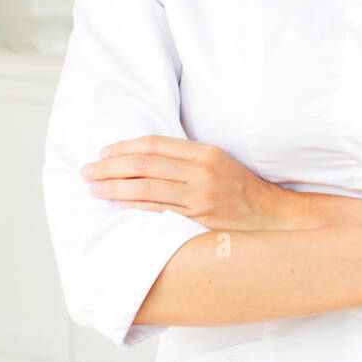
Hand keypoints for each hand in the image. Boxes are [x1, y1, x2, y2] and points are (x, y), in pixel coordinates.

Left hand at [80, 135, 296, 231]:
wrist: (274, 217)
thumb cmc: (243, 191)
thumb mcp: (219, 164)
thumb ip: (188, 160)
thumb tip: (148, 160)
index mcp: (205, 153)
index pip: (156, 144)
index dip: (125, 147)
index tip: (104, 152)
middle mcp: (201, 170)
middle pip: (146, 163)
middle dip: (111, 166)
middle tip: (87, 170)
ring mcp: (200, 195)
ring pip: (147, 187)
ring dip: (115, 187)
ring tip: (95, 188)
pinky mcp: (199, 218)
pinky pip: (159, 211)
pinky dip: (134, 206)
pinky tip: (118, 205)